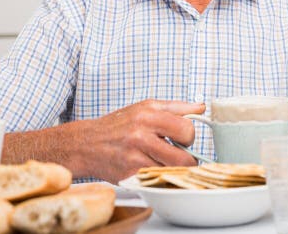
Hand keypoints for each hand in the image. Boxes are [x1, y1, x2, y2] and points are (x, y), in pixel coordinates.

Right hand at [69, 99, 204, 182]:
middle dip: (188, 159)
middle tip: (182, 156)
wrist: (86, 143)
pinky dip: (159, 177)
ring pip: (170, 172)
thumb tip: (202, 107)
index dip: (190, 136)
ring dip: (175, 170)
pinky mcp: (128, 175)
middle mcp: (141, 136)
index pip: (186, 128)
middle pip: (182, 157)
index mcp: (149, 115)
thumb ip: (177, 107)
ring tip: (169, 163)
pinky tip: (155, 169)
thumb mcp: (147, 107)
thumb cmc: (120, 124)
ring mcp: (134, 158)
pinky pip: (155, 180)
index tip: (184, 138)